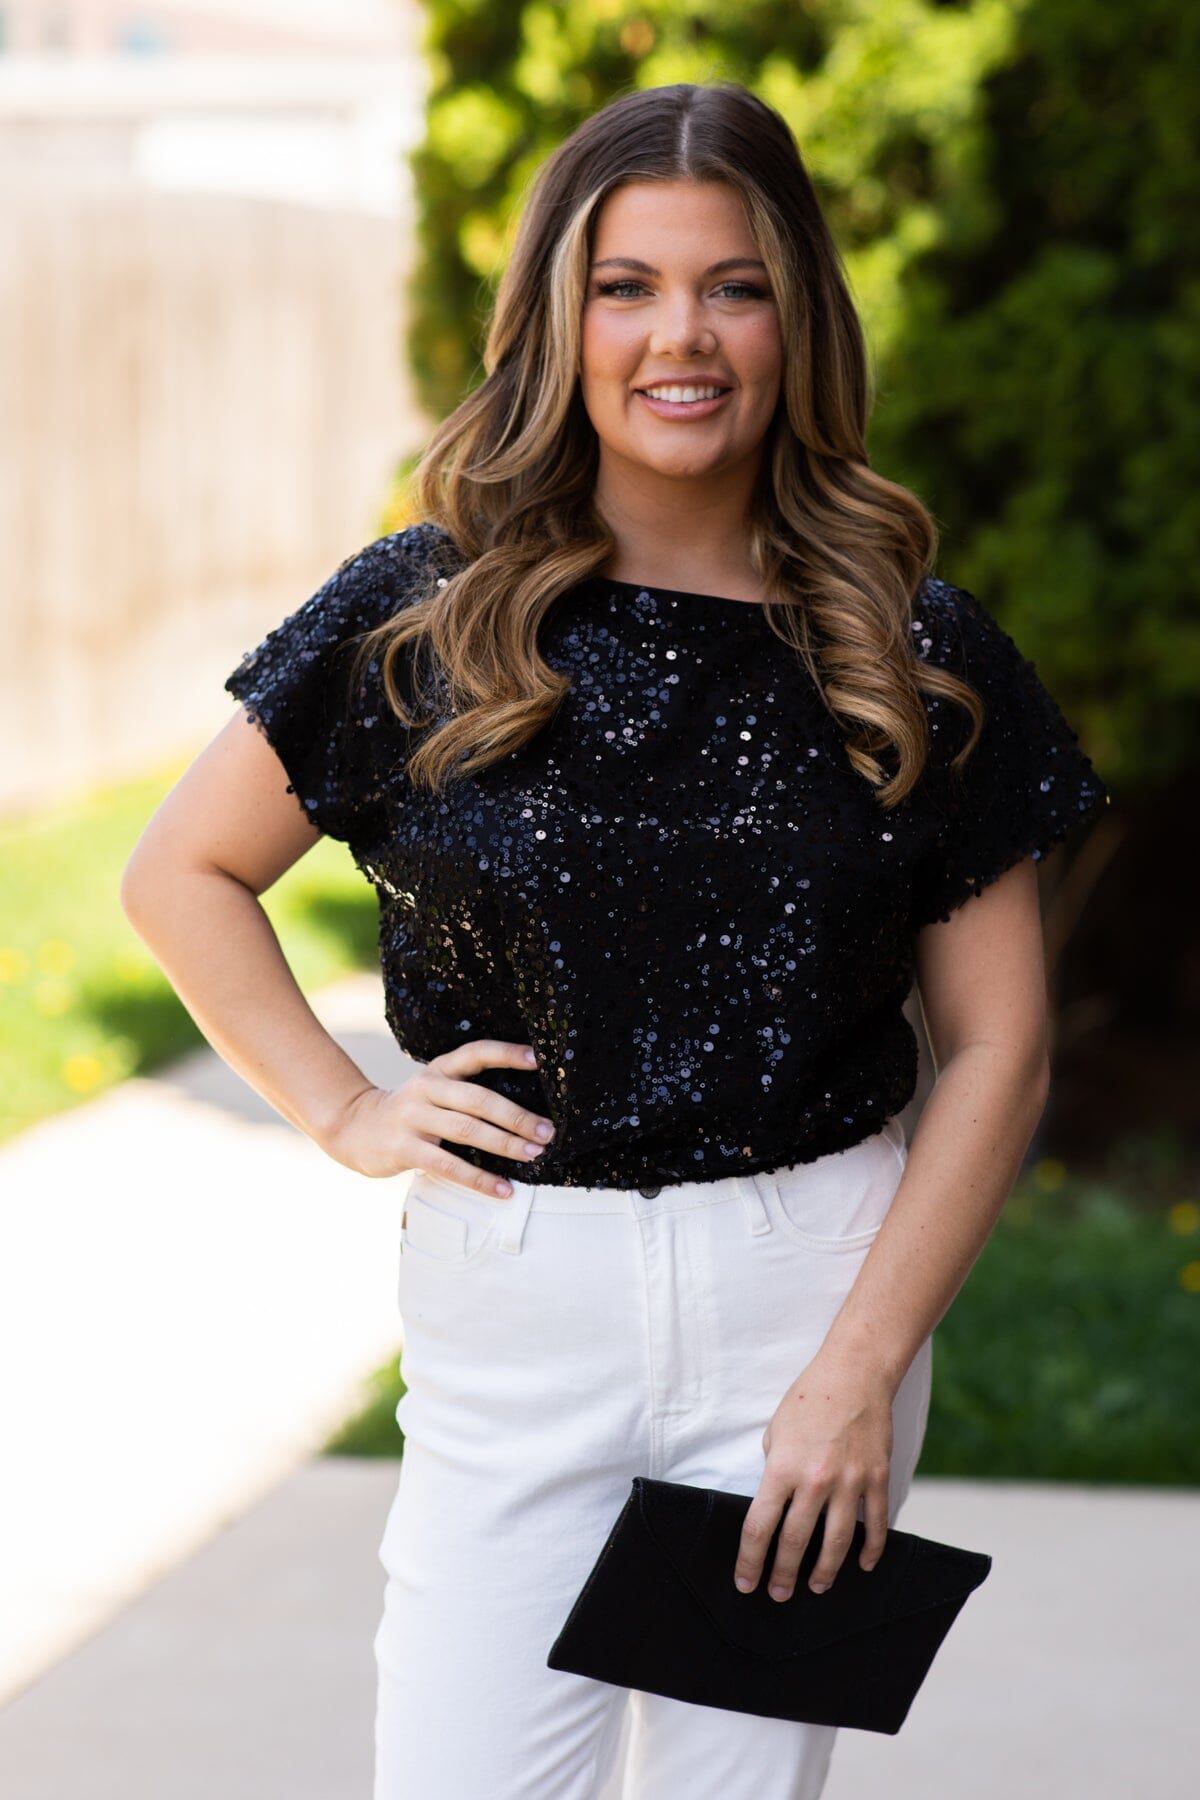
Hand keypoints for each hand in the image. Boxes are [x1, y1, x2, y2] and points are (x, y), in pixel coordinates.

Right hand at [322, 1039, 554, 1194]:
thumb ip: (468, 1092)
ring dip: (505, 1144)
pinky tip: (503, 1190)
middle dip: (517, 1117)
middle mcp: (427, 1088)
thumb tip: (526, 1112)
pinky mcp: (403, 1148)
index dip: (507, 1054)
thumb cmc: (411, 1112)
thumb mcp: (434, 1090)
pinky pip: (448, 1165)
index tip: (539, 1060)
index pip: (476, 1053)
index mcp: (439, 1070)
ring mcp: (413, 1117)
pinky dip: (479, 1179)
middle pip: (479, 1098)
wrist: (353, 1128)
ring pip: (466, 1130)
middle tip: (548, 1132)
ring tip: (533, 1156)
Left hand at [733, 1351, 895, 1601]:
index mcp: (782, 1468)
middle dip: (783, 1575)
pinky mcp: (877, 1478)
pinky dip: (871, 1548)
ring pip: (836, 1542)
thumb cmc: (809, 1399)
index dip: (751, 1561)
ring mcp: (849, 1481)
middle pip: (795, 1542)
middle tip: (778, 1594)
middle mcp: (814, 1480)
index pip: (760, 1527)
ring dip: (824, 1571)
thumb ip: (775, 1470)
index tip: (746, 1581)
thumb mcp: (776, 1431)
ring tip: (816, 1587)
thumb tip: (777, 1502)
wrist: (854, 1374)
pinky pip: (875, 1523)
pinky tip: (863, 1564)